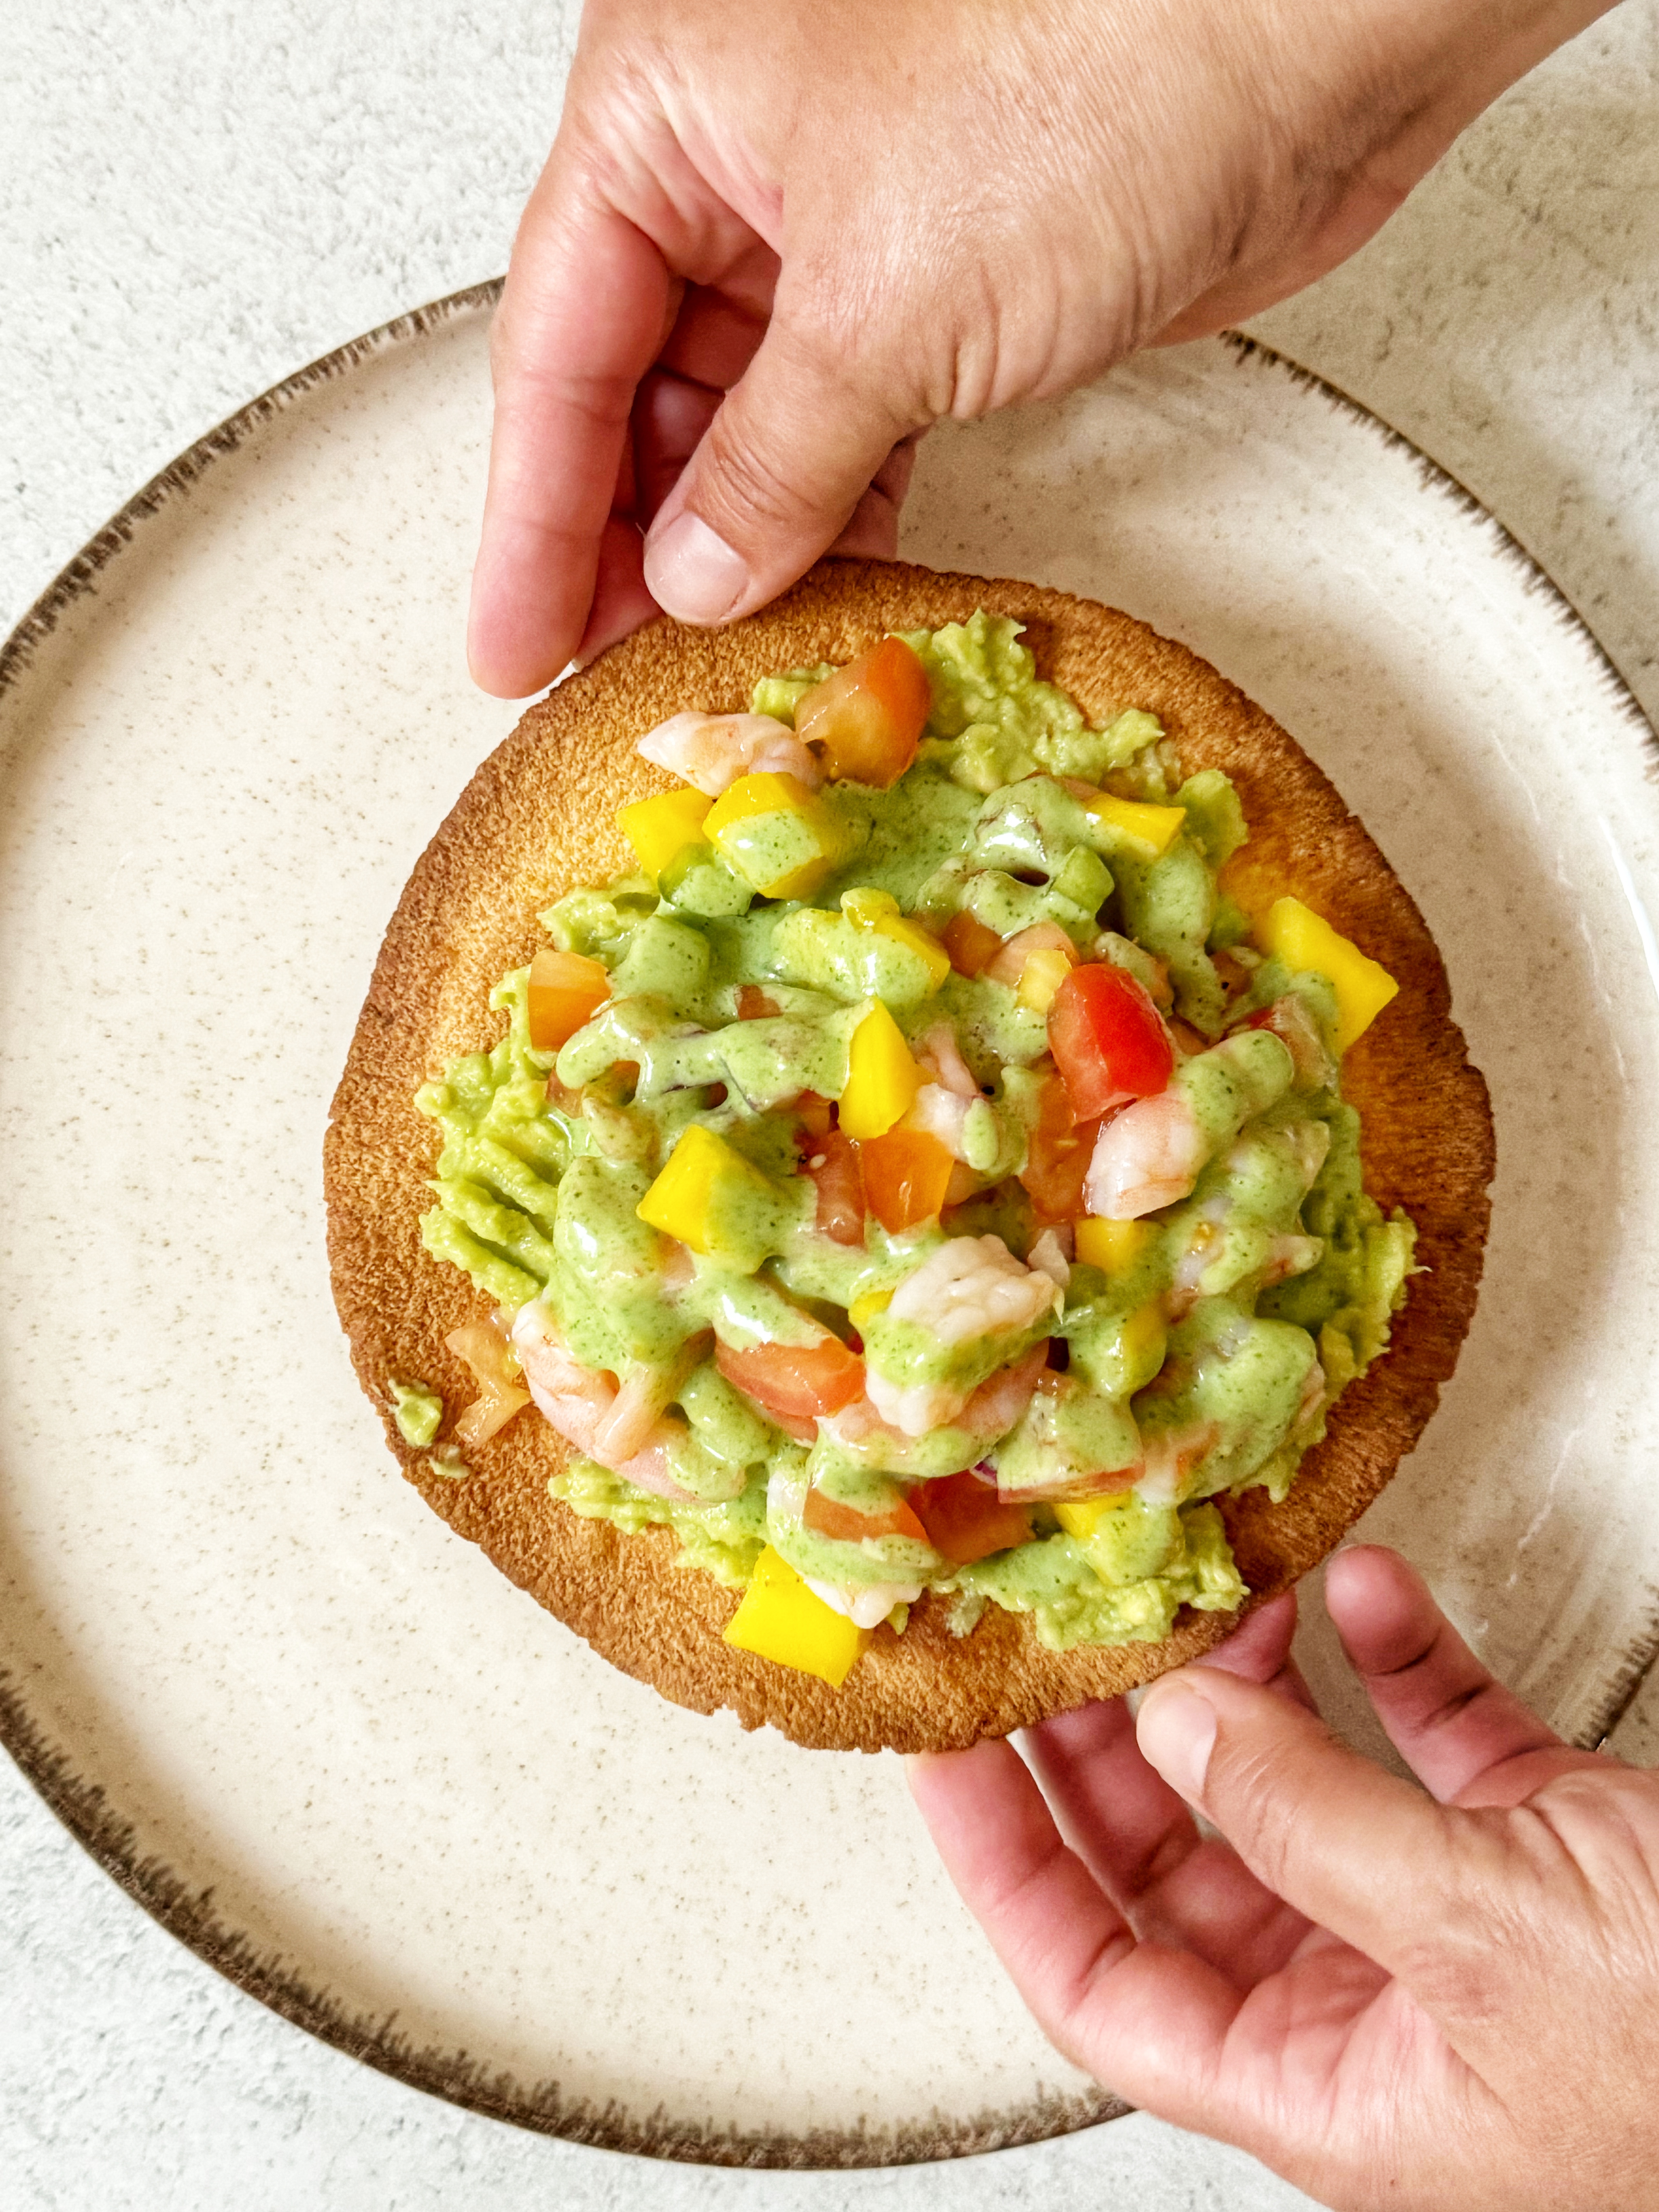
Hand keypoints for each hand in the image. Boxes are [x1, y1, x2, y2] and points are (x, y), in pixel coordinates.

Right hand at [468, 0, 1610, 694]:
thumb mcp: (882, 303)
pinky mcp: (949, 290)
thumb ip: (772, 459)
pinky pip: (849, 426)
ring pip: (745, 416)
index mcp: (671, 105)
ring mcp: (848, 223)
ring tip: (697, 661)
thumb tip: (698, 572)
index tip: (511, 643)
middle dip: (624, 537)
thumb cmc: (1096, 72)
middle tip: (598, 676)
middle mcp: (744, 157)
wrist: (1308, 44)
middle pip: (637, 385)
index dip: (531, 515)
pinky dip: (828, 513)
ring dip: (727, 540)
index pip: (554, 343)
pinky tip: (805, 594)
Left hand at [909, 1546, 1658, 2211]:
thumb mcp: (1484, 1936)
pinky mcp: (1543, 1848)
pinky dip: (1394, 1659)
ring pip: (1298, 1789)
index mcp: (1327, 2087)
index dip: (1002, 1860)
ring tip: (1216, 1581)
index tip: (942, 1741)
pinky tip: (1364, 1588)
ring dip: (1255, 1681)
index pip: (1097, 1978)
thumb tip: (1177, 1721)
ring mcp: (1458, 1922)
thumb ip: (1307, 1826)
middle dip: (1120, 1739)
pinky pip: (1432, 1742)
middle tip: (1060, 1621)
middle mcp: (1373, 2006)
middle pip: (1182, 1864)